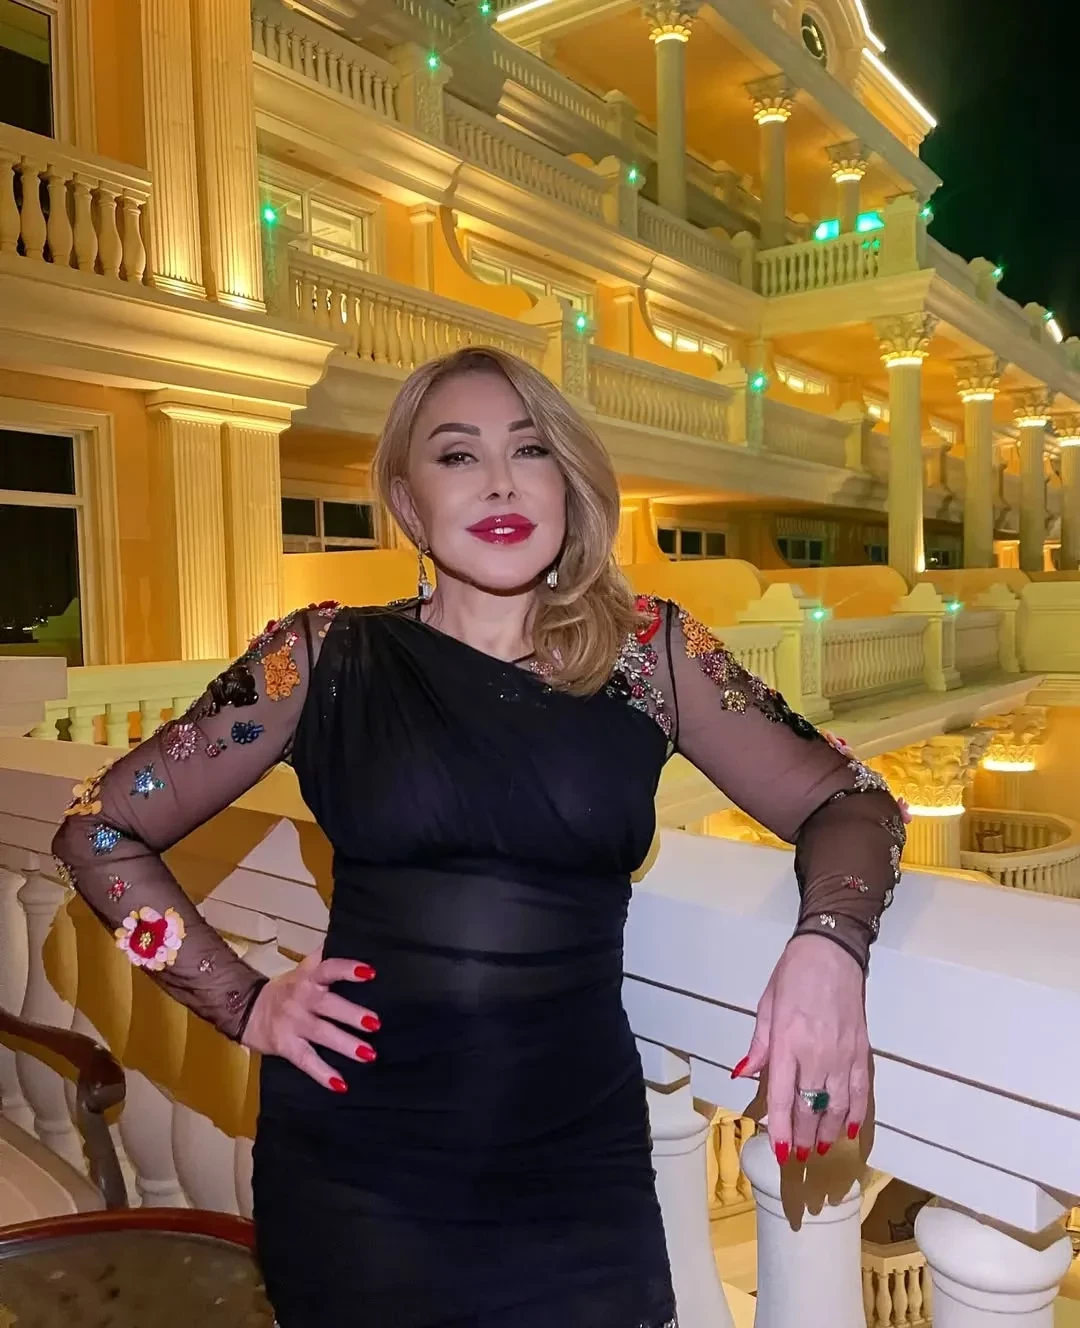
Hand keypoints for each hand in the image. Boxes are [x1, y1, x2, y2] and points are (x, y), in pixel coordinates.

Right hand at [241, 947, 379, 1091]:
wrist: (245, 1009)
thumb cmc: (286, 989)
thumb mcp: (304, 969)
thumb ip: (326, 958)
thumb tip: (351, 937)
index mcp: (308, 977)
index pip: (328, 968)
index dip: (347, 969)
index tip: (369, 972)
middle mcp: (301, 998)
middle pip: (328, 1005)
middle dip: (351, 1014)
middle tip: (375, 1022)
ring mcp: (293, 1023)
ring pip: (321, 1034)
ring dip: (345, 1044)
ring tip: (368, 1054)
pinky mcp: (286, 1046)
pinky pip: (306, 1060)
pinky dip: (323, 1074)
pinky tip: (341, 1084)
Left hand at [733, 934, 867, 1164]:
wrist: (832, 953)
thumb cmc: (792, 976)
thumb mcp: (766, 1007)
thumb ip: (759, 1046)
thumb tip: (743, 1075)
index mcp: (787, 1044)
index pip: (782, 1097)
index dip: (783, 1129)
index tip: (783, 1153)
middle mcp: (815, 1055)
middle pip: (810, 1108)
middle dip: (805, 1136)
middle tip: (801, 1157)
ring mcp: (841, 1055)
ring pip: (837, 1106)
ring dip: (829, 1131)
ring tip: (821, 1149)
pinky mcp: (861, 1051)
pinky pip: (860, 1090)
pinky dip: (856, 1113)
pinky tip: (850, 1130)